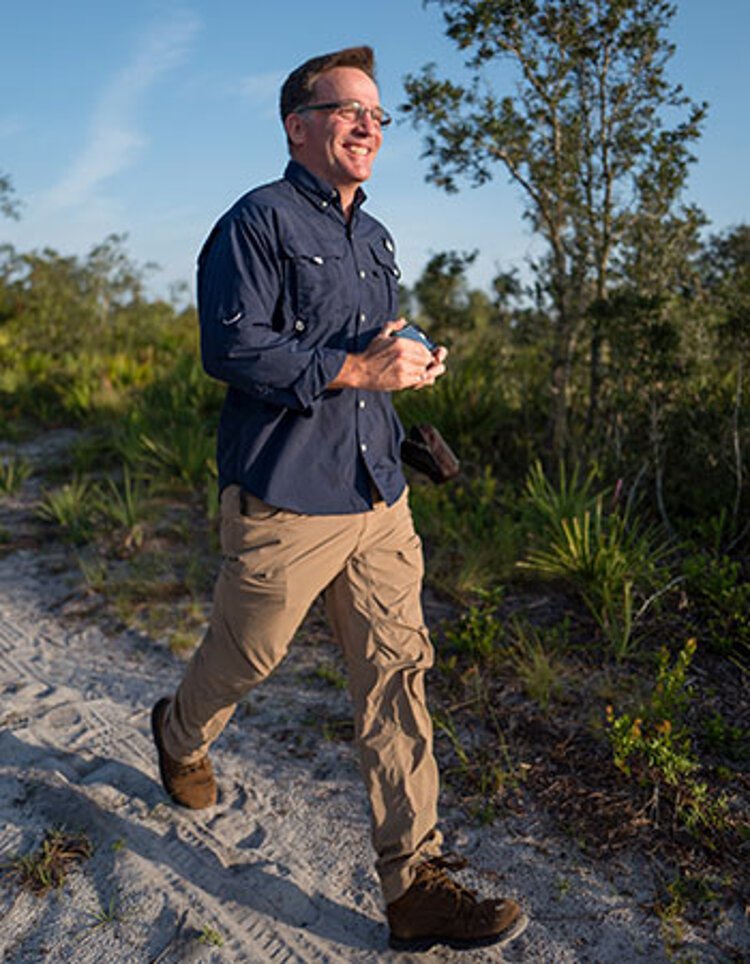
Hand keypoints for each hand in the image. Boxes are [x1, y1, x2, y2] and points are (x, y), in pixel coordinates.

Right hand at [329, 319, 447, 391]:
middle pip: (426, 359)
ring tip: (417, 370)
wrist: (360, 371)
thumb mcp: (380, 336)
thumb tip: (403, 321)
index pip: (423, 347)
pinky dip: (418, 379)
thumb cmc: (370, 354)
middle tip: (422, 364)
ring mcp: (403, 369)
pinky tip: (413, 377)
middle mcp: (403, 355)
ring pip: (423, 370)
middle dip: (425, 362)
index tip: (423, 355)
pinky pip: (417, 380)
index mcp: (400, 343)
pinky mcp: (401, 381)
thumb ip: (392, 326)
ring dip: (422, 371)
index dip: (425, 352)